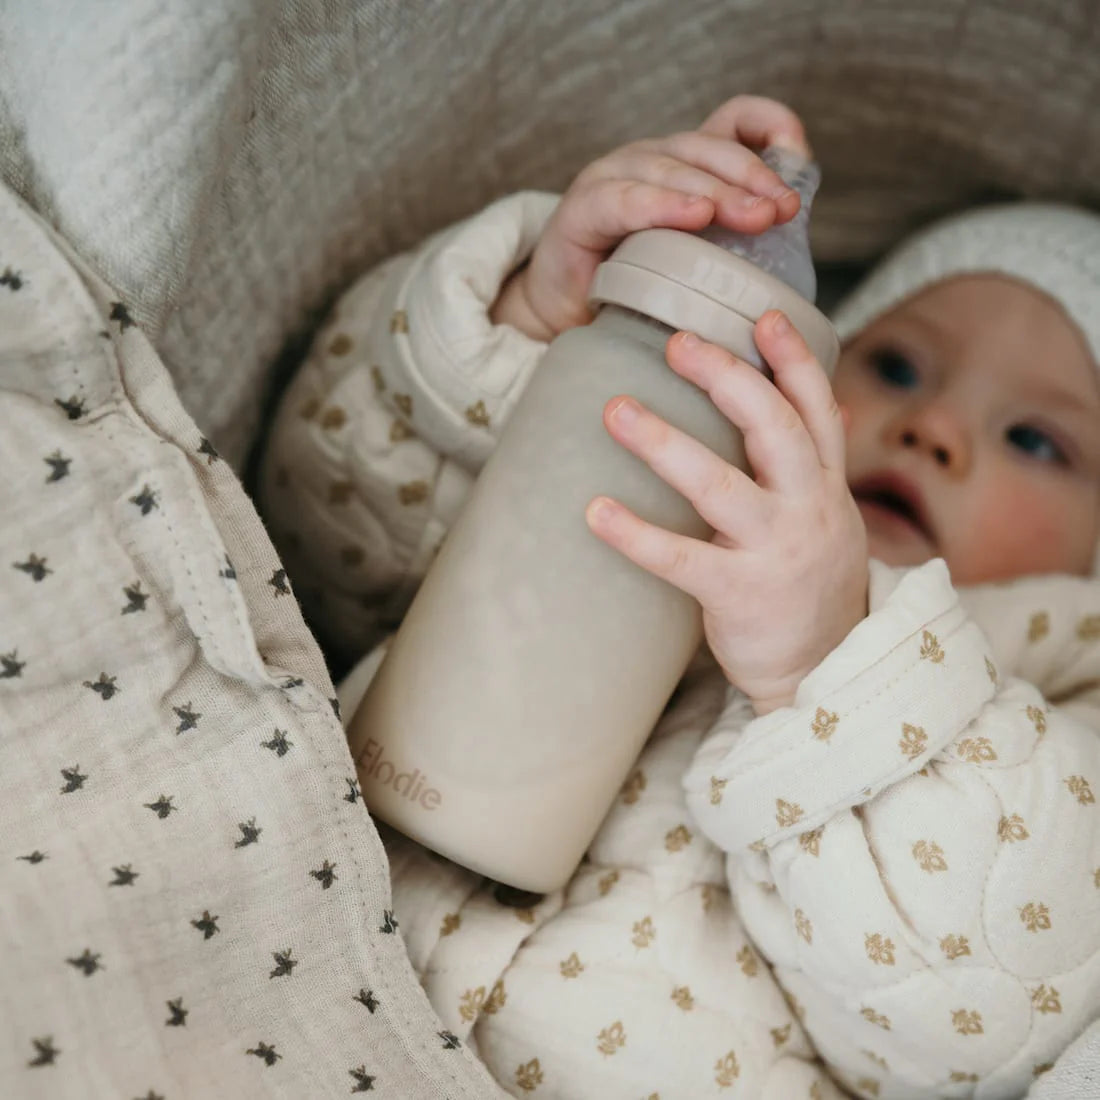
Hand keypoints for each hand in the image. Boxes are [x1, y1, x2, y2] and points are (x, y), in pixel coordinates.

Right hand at [491, 96, 810, 341]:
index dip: (769, 126)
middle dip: (752, 176)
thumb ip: (737, 242)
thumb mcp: (696, 262)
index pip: (732, 122)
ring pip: (672, 168)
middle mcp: (650, 160)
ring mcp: (613, 178)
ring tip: (753, 216)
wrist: (565, 319)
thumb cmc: (634, 292)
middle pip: (709, 147)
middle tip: (781, 210)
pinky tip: (693, 217)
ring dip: (717, 191)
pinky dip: (662, 205)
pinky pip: (625, 199)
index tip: (798, 156)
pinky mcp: (581, 208)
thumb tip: (793, 239)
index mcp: (684, 166)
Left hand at [585, 313, 868, 714]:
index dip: (793, 359)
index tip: (761, 315)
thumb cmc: (814, 589)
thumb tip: (832, 402)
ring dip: (666, 443)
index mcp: (828, 487)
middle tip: (675, 342)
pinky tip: (595, 511)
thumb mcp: (834, 520)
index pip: (817, 409)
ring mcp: (775, 552)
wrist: (826, 674)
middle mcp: (809, 510)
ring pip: (721, 486)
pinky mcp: (739, 595)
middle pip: (774, 429)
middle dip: (727, 378)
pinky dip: (636, 534)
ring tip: (615, 410)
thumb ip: (823, 464)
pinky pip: (681, 559)